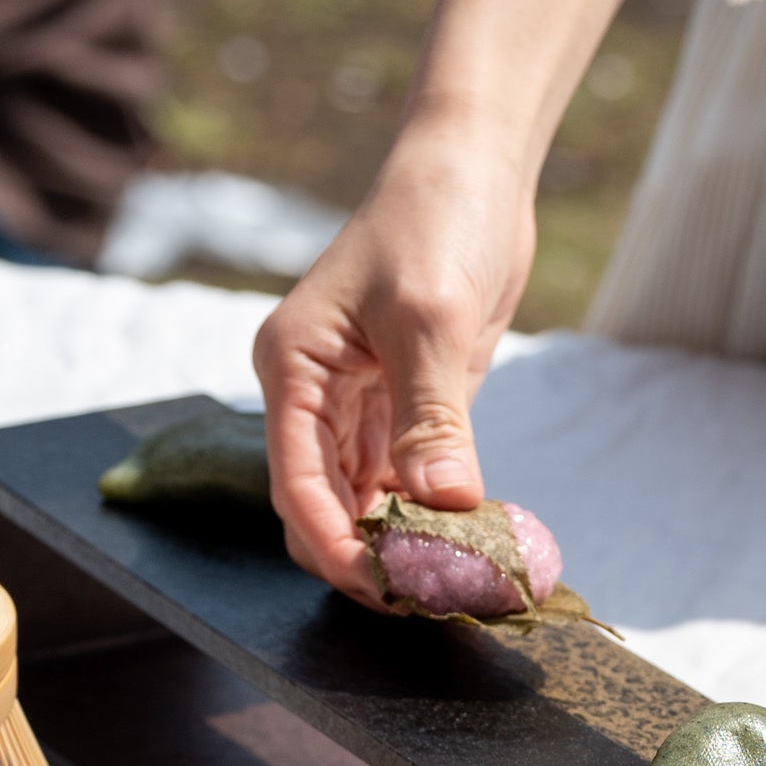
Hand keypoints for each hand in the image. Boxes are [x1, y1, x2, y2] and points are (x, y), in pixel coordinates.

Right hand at [253, 128, 533, 606]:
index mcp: (292, 370)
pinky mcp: (398, 412)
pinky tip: (464, 542)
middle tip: (429, 597)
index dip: (335, 546)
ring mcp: (354, 408)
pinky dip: (428, 518)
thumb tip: (444, 505)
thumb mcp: (430, 318)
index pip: (296, 484)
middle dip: (366, 558)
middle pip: (319, 509)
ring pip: (360, 507)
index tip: (385, 588)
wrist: (473, 168)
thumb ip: (431, 418)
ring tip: (454, 579)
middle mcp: (311, 397)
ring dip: (400, 546)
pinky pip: (401, 487)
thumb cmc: (435, 217)